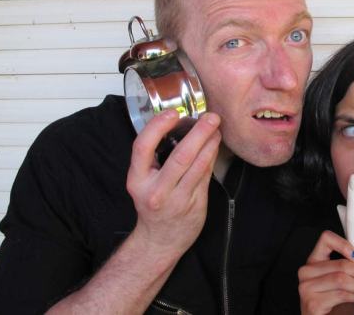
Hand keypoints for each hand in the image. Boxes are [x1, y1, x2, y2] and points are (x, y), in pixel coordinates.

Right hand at [126, 110, 221, 258]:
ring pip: (198, 165)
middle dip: (199, 133)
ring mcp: (177, 199)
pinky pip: (205, 175)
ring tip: (216, 128)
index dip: (157, 126)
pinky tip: (215, 145)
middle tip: (210, 117)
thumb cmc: (153, 204)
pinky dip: (211, 156)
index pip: (143, 147)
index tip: (172, 112)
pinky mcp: (195, 204)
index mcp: (137, 180)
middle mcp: (156, 191)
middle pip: (180, 156)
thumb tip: (178, 125)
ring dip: (210, 143)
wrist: (160, 240)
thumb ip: (155, 157)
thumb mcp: (143, 181)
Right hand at [298, 230, 353, 314]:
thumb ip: (348, 267)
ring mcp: (306, 287)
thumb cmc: (335, 302)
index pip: (326, 239)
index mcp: (314, 261)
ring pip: (341, 279)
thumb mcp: (340, 280)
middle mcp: (306, 271)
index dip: (344, 244)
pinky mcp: (311, 303)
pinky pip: (340, 295)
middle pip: (341, 264)